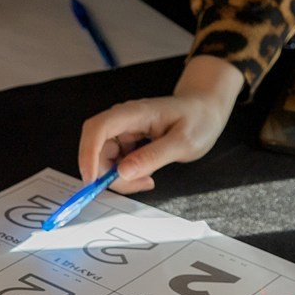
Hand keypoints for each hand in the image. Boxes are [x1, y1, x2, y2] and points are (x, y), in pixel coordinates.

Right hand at [78, 55, 244, 191]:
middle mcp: (124, 119)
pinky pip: (115, 159)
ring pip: (104, 156)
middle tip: (133, 185)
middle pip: (96, 145)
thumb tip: (123, 172)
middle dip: (105, 171)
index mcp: (135, 113)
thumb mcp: (183, 142)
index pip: (98, 128)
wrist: (206, 110)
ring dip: (117, 175)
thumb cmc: (198, 119)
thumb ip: (153, 157)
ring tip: (146, 180)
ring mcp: (125, 129)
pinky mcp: (128, 139)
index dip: (88, 154)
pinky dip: (124, 173)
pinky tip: (145, 175)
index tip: (92, 180)